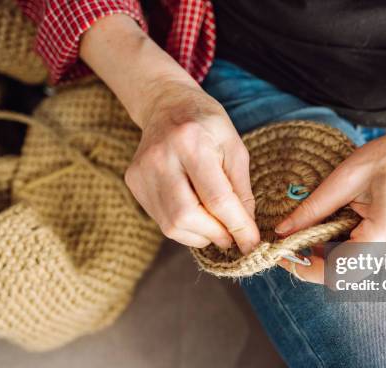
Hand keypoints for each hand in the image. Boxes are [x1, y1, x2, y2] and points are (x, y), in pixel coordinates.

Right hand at [125, 79, 259, 252]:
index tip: (252, 244)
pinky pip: (162, 221)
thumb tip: (246, 229)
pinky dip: (185, 227)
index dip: (237, 226)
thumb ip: (241, 189)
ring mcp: (142, 172)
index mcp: (190, 142)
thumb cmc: (207, 124)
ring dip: (201, 234)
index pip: (216, 198)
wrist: (166, 105)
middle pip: (187, 217)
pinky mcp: (133, 183)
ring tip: (216, 224)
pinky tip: (196, 213)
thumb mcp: (234, 147)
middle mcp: (160, 158)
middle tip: (233, 235)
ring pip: (172, 226)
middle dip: (215, 234)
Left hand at [275, 77, 385, 282]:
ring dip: (326, 256)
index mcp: (382, 236)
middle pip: (342, 277)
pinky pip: (362, 258)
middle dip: (312, 263)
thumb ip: (312, 209)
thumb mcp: (345, 178)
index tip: (280, 254)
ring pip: (351, 270)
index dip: (303, 268)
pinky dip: (340, 249)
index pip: (335, 273)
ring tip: (309, 230)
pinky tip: (330, 227)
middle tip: (291, 239)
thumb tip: (282, 231)